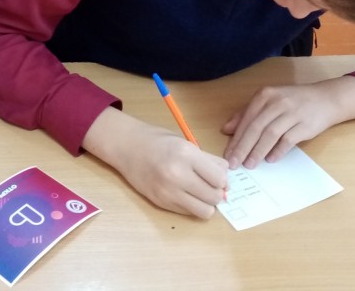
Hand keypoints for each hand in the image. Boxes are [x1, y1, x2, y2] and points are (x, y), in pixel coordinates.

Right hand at [82, 107, 227, 218]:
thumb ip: (208, 160)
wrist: (127, 147)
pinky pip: (189, 212)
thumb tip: (226, 180)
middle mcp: (178, 174)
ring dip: (206, 203)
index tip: (216, 175)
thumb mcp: (186, 143)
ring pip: (205, 211)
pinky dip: (192, 206)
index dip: (222, 179)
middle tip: (209, 185)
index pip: (220, 178)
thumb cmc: (158, 141)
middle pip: (215, 197)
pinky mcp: (161, 203)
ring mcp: (168, 191)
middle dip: (216, 192)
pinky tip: (184, 194)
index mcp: (186, 154)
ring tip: (199, 192)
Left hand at [221, 77, 354, 169]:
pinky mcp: (305, 125)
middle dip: (243, 147)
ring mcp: (292, 113)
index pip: (246, 119)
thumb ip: (247, 114)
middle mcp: (277, 102)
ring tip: (249, 164)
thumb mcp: (269, 102)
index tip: (227, 154)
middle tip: (234, 163)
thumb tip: (226, 129)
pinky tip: (270, 160)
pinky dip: (278, 151)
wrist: (325, 99)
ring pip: (270, 134)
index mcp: (265, 95)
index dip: (236, 138)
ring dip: (258, 151)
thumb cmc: (293, 101)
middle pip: (256, 127)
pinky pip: (289, 140)